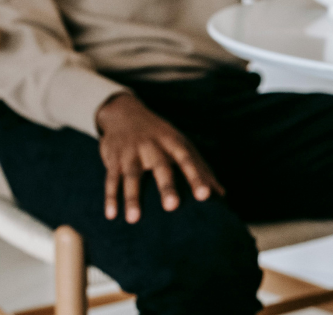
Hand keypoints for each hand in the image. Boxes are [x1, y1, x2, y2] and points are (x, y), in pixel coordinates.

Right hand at [96, 94, 224, 222]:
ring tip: (134, 219)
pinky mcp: (114, 159)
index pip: (188, 160)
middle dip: (167, 186)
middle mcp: (153, 146)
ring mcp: (132, 152)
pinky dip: (110, 197)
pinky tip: (111, 215)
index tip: (206, 195)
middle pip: (161, 166)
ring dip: (132, 197)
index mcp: (174, 143)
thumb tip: (222, 195)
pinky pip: (111, 178)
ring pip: (132, 175)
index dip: (197, 177)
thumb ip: (201, 168)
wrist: (125, 113)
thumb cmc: (162, 136)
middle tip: (172, 207)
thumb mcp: (183, 145)